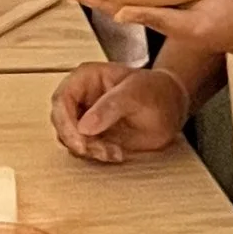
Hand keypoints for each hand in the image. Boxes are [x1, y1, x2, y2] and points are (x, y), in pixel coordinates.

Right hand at [50, 59, 192, 162]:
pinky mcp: (93, 134)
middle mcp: (81, 96)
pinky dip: (96, 155)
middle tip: (100, 151)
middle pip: (61, 121)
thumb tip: (84, 126)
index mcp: (86, 78)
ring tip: (114, 152)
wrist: (171, 107)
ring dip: (88, 150)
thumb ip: (110, 107)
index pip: (62, 99)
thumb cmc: (156, 91)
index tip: (81, 142)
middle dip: (77, 141)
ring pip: (70, 138)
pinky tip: (116, 153)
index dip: (66, 123)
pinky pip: (83, 148)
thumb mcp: (136, 94)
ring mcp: (85, 116)